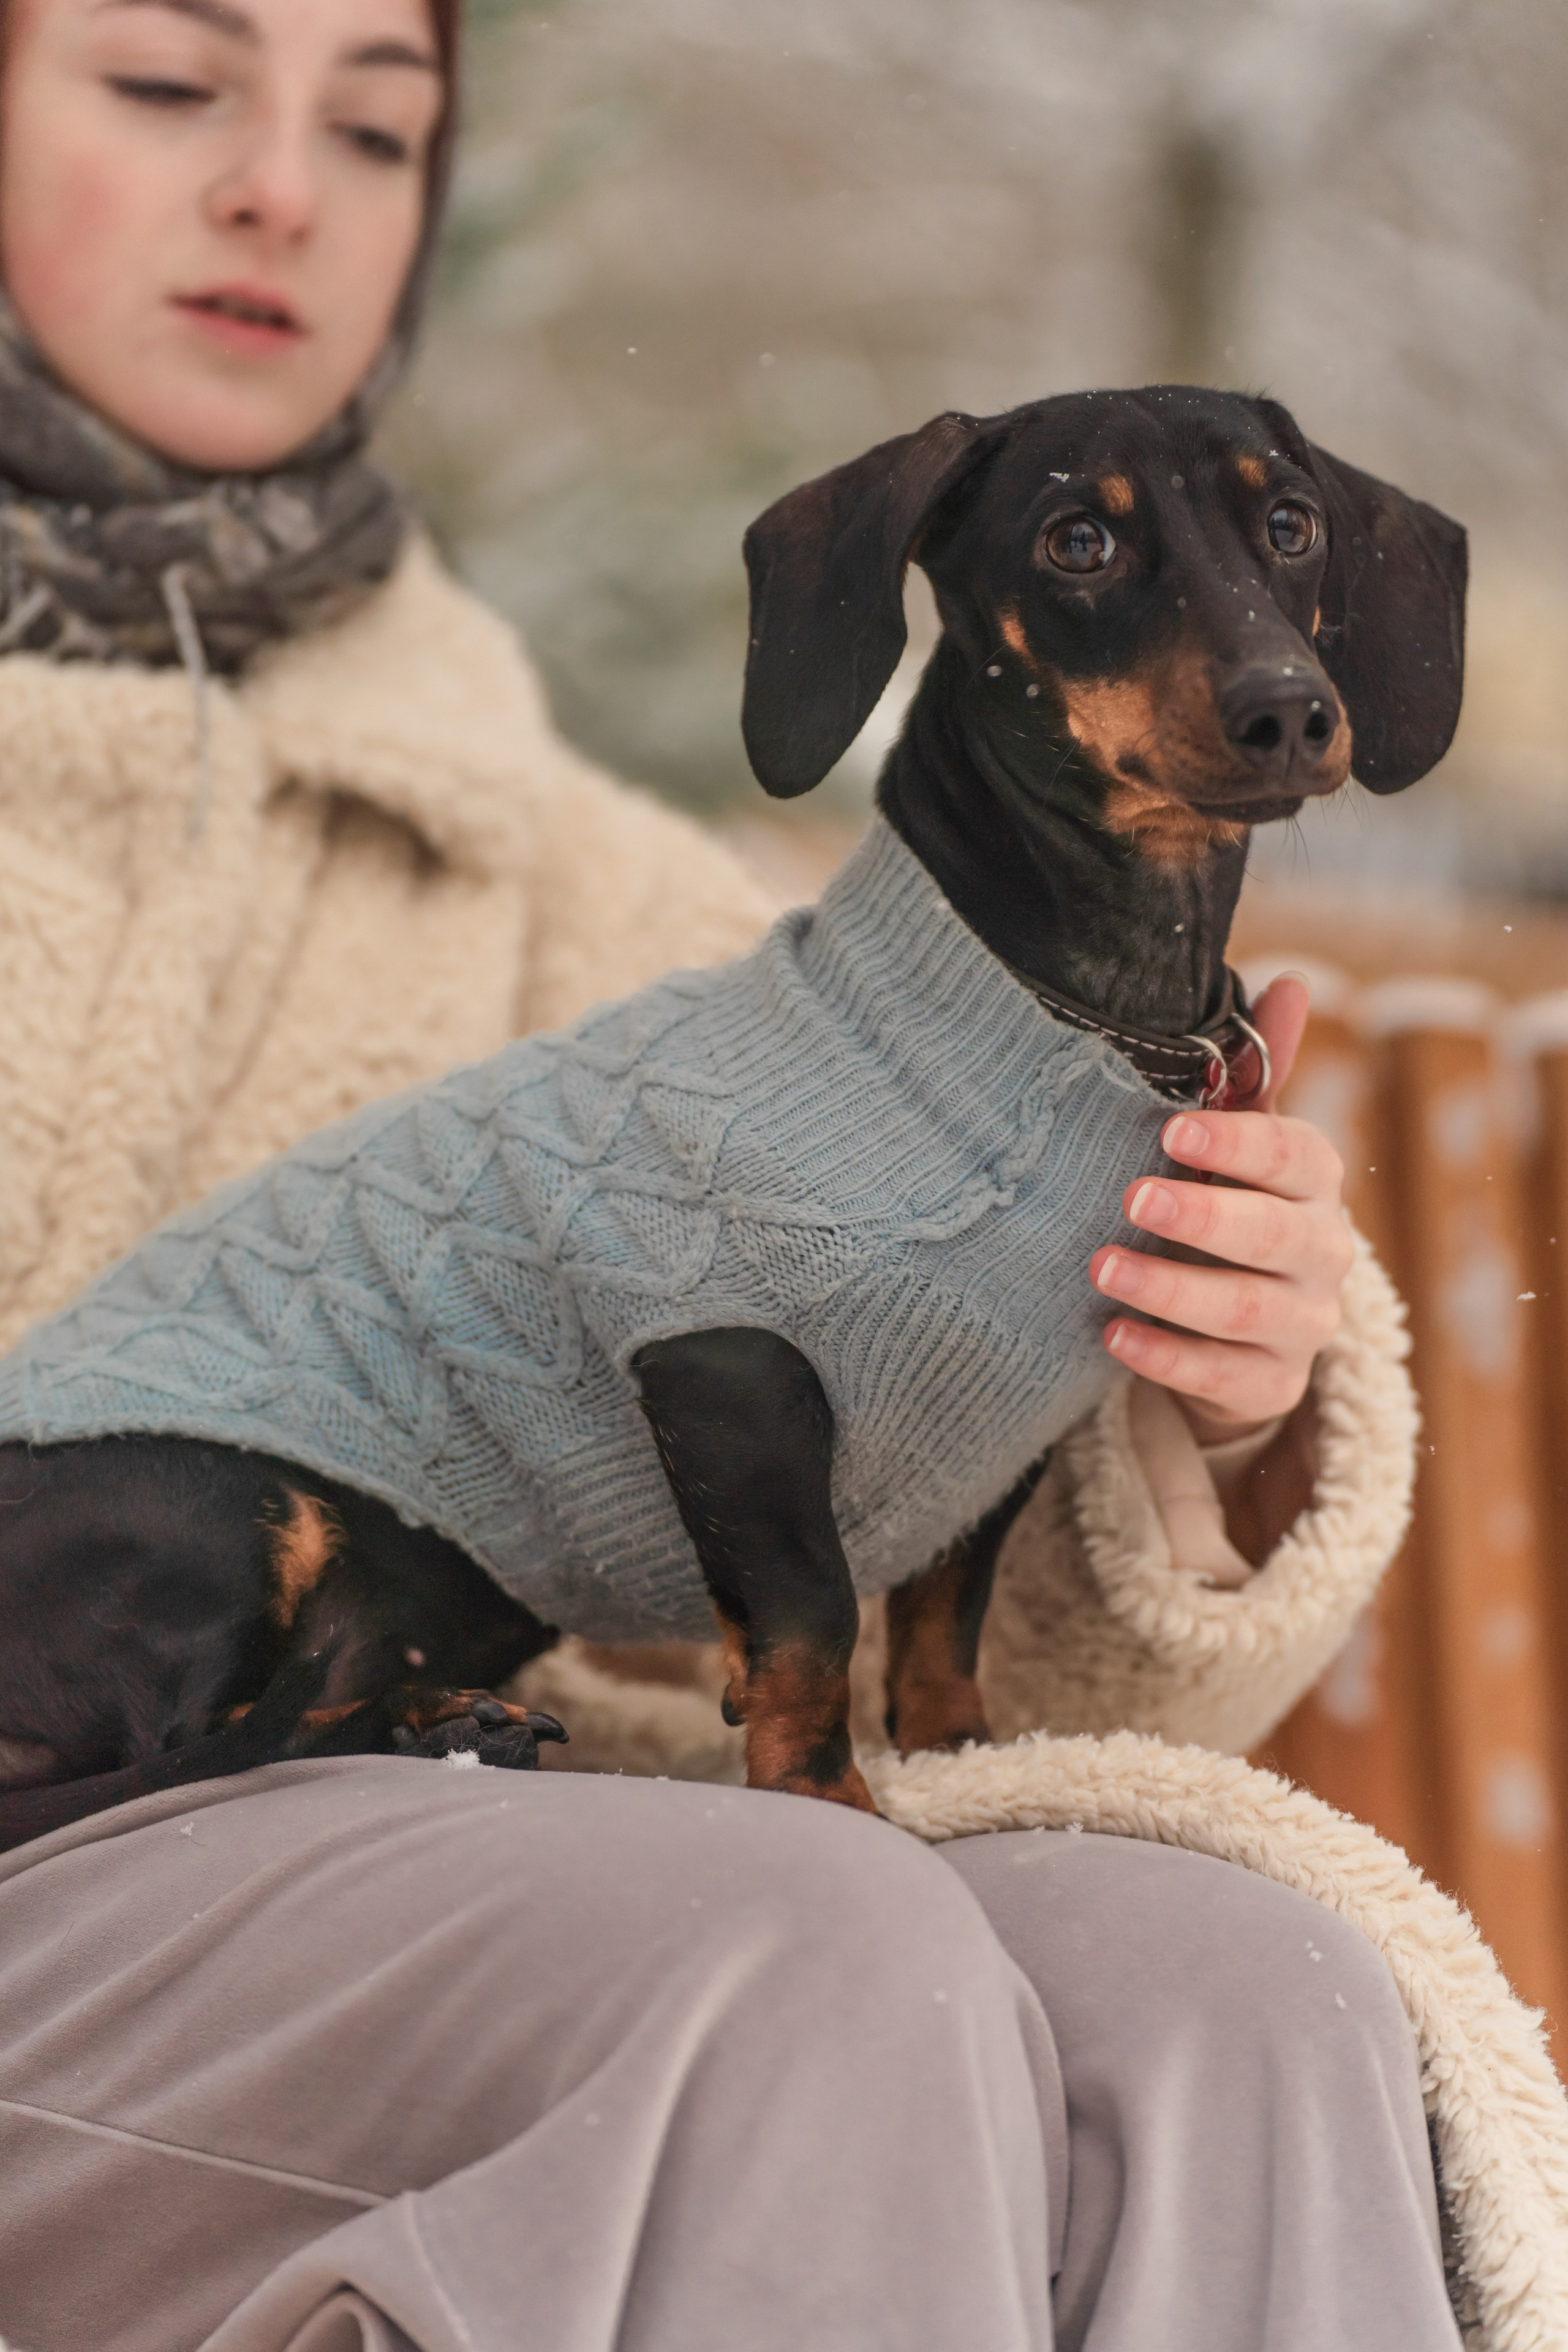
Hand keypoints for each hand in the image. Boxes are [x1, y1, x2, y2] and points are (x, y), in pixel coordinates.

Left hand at [1087, 976, 1353, 1444]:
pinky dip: (1164, 1357)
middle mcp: (1324, 1252)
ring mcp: (1304, 1324)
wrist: (1242, 1326)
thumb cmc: (1228, 1205)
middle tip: (1130, 1198)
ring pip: (1244, 1311)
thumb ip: (1256, 1073)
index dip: (1238, 1142)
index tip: (1171, 1128)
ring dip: (1169, 1290)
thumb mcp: (1236, 1144)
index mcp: (1316, 1182)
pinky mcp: (1273, 1384)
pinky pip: (1222, 1376)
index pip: (1296, 1156)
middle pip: (1274, 1236)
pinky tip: (1110, 1336)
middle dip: (1203, 1217)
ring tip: (1101, 1267)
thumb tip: (1292, 982)